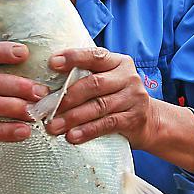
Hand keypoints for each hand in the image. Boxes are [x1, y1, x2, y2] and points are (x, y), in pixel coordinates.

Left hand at [45, 47, 160, 147]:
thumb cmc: (116, 97)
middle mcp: (128, 77)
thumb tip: (45, 88)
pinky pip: (107, 124)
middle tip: (46, 108)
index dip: (74, 58)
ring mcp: (133, 98)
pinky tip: (72, 136)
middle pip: (94, 84)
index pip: (95, 56)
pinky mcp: (134, 118)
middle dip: (68, 96)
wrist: (149, 120)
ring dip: (73, 117)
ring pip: (99, 106)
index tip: (52, 63)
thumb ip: (85, 78)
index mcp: (118, 62)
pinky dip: (88, 131)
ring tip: (53, 126)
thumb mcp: (106, 81)